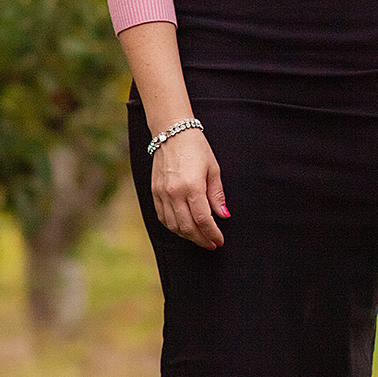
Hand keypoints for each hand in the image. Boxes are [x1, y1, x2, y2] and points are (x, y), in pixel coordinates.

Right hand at [150, 126, 228, 247]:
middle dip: (201, 239)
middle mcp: (174, 192)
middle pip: (187, 227)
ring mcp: (162, 193)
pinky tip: (183, 229)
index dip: (212, 233)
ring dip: (187, 236)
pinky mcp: (154, 192)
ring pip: (173, 225)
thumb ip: (217, 195)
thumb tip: (223, 215)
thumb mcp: (213, 169)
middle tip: (211, 244)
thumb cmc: (196, 148)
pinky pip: (162, 217)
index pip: (203, 219)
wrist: (172, 132)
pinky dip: (173, 227)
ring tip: (199, 238)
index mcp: (192, 186)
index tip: (219, 240)